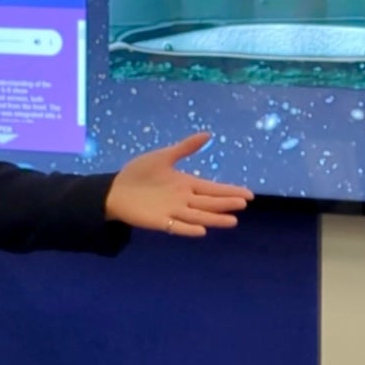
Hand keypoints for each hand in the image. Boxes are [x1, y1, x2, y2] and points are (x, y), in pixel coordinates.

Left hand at [105, 132, 250, 237]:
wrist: (115, 189)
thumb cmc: (139, 173)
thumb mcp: (164, 156)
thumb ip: (185, 148)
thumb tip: (208, 134)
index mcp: (186, 183)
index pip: (213, 188)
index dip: (230, 191)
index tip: (248, 195)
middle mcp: (184, 199)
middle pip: (209, 202)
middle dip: (226, 203)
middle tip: (244, 204)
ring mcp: (173, 211)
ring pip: (199, 215)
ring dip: (215, 218)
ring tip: (232, 221)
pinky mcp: (160, 221)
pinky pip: (177, 226)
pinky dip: (189, 228)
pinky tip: (202, 230)